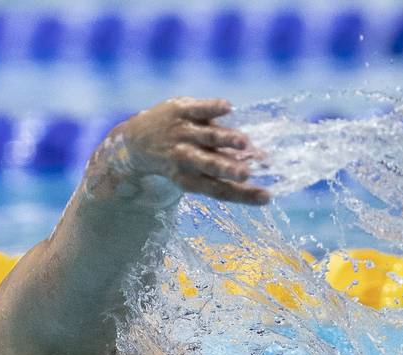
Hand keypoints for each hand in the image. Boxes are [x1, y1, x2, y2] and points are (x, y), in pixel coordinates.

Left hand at [112, 97, 269, 205]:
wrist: (136, 141)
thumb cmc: (178, 159)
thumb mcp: (195, 169)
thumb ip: (226, 165)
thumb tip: (262, 160)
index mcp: (190, 179)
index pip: (220, 190)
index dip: (243, 195)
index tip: (267, 197)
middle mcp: (185, 157)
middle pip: (209, 166)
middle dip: (228, 169)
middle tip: (246, 174)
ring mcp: (182, 133)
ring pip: (207, 137)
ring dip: (225, 139)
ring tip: (244, 143)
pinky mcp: (180, 110)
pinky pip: (198, 110)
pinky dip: (212, 108)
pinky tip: (229, 108)